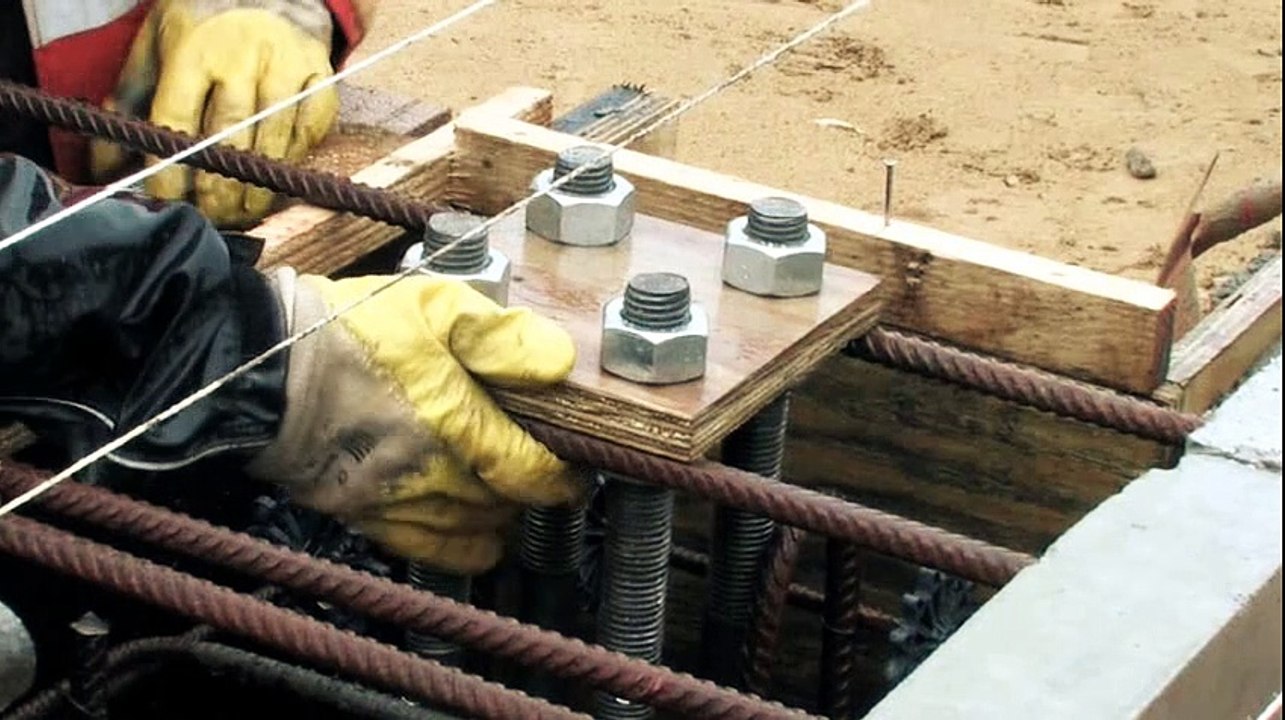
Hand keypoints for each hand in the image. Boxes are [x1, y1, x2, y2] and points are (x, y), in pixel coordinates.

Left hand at [89, 0, 338, 228]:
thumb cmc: (205, 20)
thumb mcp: (157, 45)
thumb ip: (129, 101)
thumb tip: (106, 163)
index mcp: (192, 50)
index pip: (175, 123)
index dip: (169, 171)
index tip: (166, 202)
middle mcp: (241, 58)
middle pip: (230, 140)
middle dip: (219, 190)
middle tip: (212, 219)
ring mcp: (286, 67)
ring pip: (274, 144)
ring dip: (259, 187)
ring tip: (244, 212)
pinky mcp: (320, 77)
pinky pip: (310, 132)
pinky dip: (294, 161)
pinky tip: (277, 178)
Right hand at [247, 271, 586, 573]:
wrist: (261, 367)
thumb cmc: (348, 331)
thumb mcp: (433, 306)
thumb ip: (498, 336)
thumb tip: (558, 365)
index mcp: (451, 417)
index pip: (530, 469)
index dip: (562, 474)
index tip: (574, 465)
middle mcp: (430, 471)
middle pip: (506, 503)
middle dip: (533, 491)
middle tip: (544, 472)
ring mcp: (397, 499)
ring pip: (474, 529)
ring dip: (500, 513)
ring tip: (508, 490)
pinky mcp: (366, 516)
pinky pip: (432, 551)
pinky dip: (464, 545)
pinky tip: (474, 524)